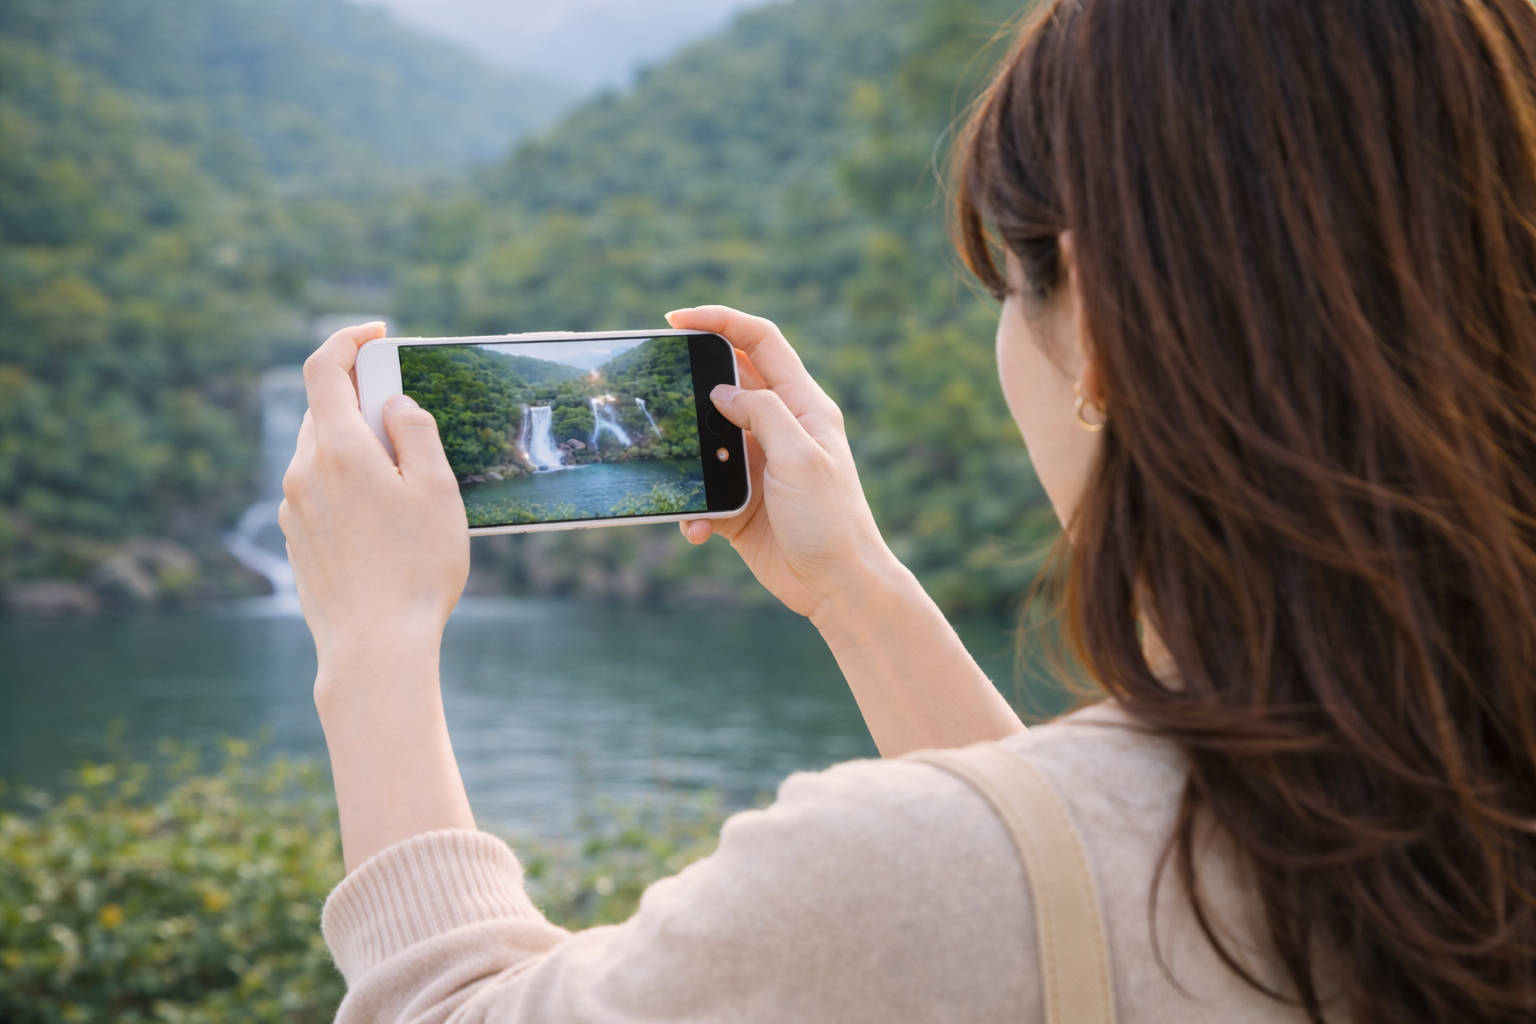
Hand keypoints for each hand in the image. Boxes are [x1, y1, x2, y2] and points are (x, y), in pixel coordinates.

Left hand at [279, 322, 469, 666]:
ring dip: (357, 443)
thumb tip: (395, 403)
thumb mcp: (436, 490)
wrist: (375, 648)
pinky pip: (319, 488)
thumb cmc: (416, 569)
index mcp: (338, 450)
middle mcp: (305, 472)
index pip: (324, 368)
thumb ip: (415, 432)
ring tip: (404, 475)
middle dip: (363, 397)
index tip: (378, 334)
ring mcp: (295, 507)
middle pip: (325, 410)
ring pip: (322, 451)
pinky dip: (347, 479)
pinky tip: (384, 516)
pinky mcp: (297, 537)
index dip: (348, 340)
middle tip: (407, 410)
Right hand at [665, 306, 901, 624]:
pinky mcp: (740, 502)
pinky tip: (697, 528)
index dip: (721, 321)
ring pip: (706, 438)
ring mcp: (757, 465)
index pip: (760, 342)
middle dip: (690, 382)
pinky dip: (693, 507)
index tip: (677, 319)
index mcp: (802, 406)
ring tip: (666, 465)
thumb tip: (722, 390)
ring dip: (684, 454)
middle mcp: (779, 429)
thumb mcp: (800, 458)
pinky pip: (703, 491)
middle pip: (726, 382)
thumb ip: (763, 414)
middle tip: (655, 388)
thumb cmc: (831, 520)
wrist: (837, 586)